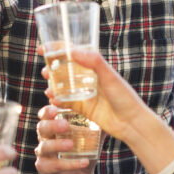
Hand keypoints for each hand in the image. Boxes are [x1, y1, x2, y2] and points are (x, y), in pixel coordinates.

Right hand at [34, 105, 94, 173]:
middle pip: (42, 128)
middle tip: (65, 125)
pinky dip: (71, 164)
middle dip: (53, 125)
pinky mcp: (46, 169)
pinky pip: (56, 165)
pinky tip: (84, 162)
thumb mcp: (91, 137)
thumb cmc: (83, 151)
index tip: (56, 107)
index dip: (47, 110)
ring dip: (58, 145)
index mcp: (53, 126)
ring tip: (71, 144)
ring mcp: (43, 155)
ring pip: (45, 147)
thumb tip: (112, 112)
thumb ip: (98, 124)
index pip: (45, 114)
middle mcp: (44, 138)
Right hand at [42, 48, 173, 173]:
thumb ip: (94, 62)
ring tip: (49, 89)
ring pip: (63, 86)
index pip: (73, 52)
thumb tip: (73, 50)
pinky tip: (54, 100)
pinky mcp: (83, 108)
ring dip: (53, 85)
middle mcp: (89, 78)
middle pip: (65, 69)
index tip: (42, 49)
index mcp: (95, 66)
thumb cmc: (125, 97)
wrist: (132, 123)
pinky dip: (58, 100)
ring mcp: (85, 93)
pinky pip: (67, 102)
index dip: (57, 49)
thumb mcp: (110, 76)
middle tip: (45, 71)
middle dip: (52, 69)